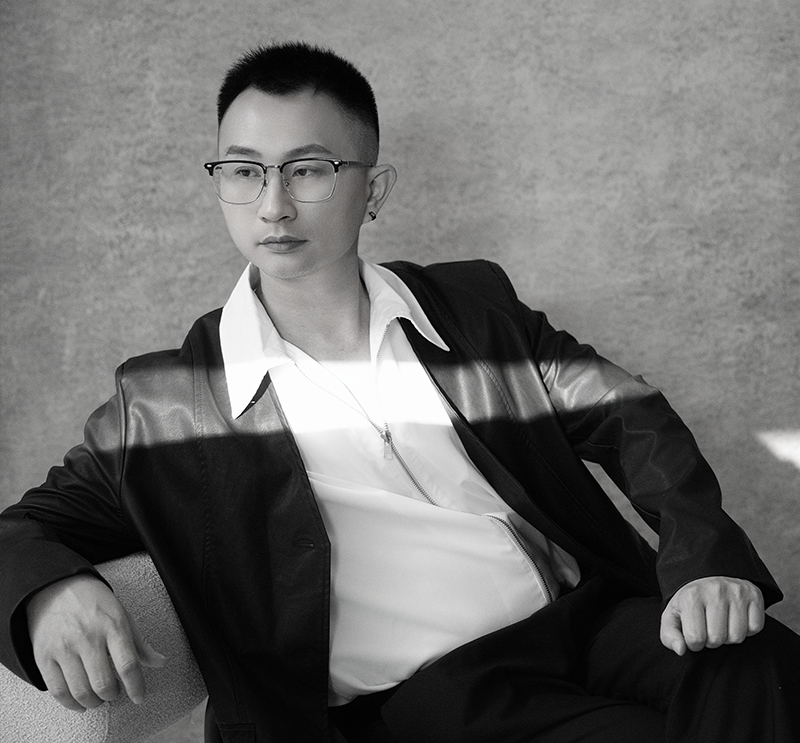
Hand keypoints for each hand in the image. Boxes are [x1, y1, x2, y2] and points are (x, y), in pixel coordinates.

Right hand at [26, 574, 165, 710]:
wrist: (56, 588)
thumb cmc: (93, 602)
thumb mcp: (123, 615)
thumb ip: (140, 643)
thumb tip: (159, 661)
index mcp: (113, 626)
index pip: (128, 664)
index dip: (136, 686)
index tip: (139, 697)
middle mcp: (88, 637)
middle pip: (103, 683)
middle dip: (112, 696)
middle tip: (115, 694)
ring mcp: (64, 648)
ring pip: (81, 691)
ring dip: (93, 702)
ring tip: (98, 698)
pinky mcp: (44, 656)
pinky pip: (58, 690)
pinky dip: (70, 703)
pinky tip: (79, 702)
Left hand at [660, 576, 764, 655]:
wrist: (708, 578)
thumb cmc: (690, 603)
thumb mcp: (672, 616)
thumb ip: (669, 636)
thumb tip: (680, 650)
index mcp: (691, 596)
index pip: (695, 638)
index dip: (694, 643)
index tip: (694, 631)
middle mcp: (714, 590)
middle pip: (717, 639)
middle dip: (712, 640)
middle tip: (709, 626)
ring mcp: (736, 591)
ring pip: (737, 637)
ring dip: (729, 636)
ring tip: (721, 623)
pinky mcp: (754, 594)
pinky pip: (755, 628)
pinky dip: (747, 629)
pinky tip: (736, 618)